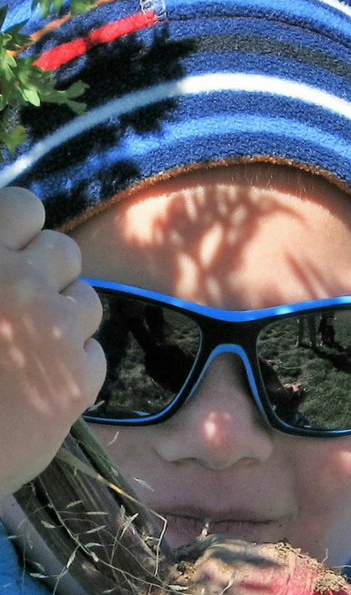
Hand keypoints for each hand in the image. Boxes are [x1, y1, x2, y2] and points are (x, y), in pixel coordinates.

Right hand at [0, 187, 104, 496]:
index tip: (10, 258)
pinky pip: (95, 352)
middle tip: (21, 311)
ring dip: (66, 320)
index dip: (21, 233)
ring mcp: (51, 330)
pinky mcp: (77, 377)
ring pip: (88, 300)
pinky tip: (39, 388)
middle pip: (65, 250)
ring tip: (31, 352)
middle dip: (49, 277)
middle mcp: (16, 283)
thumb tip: (13, 242)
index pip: (26, 205)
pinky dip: (75, 369)